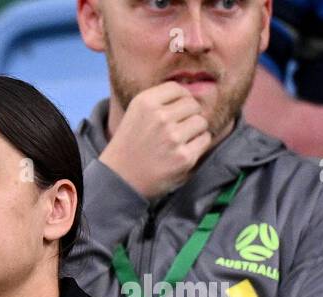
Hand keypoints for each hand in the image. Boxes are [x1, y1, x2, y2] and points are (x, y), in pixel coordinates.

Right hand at [99, 82, 210, 200]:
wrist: (119, 181)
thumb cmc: (130, 147)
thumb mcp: (135, 115)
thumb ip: (160, 101)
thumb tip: (192, 92)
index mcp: (144, 103)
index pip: (177, 88)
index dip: (179, 99)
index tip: (173, 112)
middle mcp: (159, 117)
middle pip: (192, 105)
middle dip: (187, 116)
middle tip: (174, 131)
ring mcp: (172, 137)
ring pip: (201, 122)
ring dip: (194, 131)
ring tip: (177, 142)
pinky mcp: (184, 156)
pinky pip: (204, 139)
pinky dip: (197, 146)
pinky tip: (181, 152)